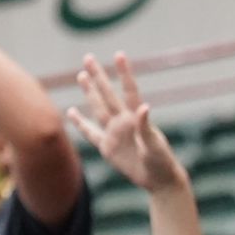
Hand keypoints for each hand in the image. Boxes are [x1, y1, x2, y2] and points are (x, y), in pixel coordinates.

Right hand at [64, 53, 187, 193]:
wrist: (159, 179)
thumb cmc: (162, 161)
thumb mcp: (155, 145)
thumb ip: (146, 127)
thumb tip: (145, 107)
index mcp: (136, 119)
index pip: (129, 91)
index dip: (124, 73)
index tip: (119, 55)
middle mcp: (123, 122)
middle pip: (107, 95)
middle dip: (98, 76)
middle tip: (88, 57)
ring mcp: (114, 133)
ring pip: (98, 109)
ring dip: (90, 93)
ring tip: (82, 75)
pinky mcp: (107, 148)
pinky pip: (90, 133)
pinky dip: (80, 123)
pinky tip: (72, 112)